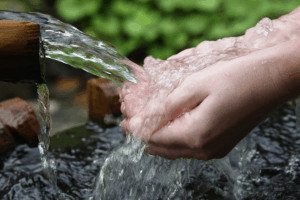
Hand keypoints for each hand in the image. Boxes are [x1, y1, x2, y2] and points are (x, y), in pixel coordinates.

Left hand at [147, 40, 299, 159]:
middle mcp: (203, 149)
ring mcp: (213, 150)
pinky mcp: (219, 146)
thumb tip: (140, 121)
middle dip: (144, 134)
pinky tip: (171, 124)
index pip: (152, 138)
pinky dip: (173, 138)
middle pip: (161, 148)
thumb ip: (164, 107)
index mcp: (194, 135)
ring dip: (158, 137)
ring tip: (149, 120)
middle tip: (134, 118)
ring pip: (174, 150)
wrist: (271, 81)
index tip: (124, 119)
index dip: (135, 129)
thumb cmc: (234, 78)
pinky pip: (188, 147)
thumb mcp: (193, 86)